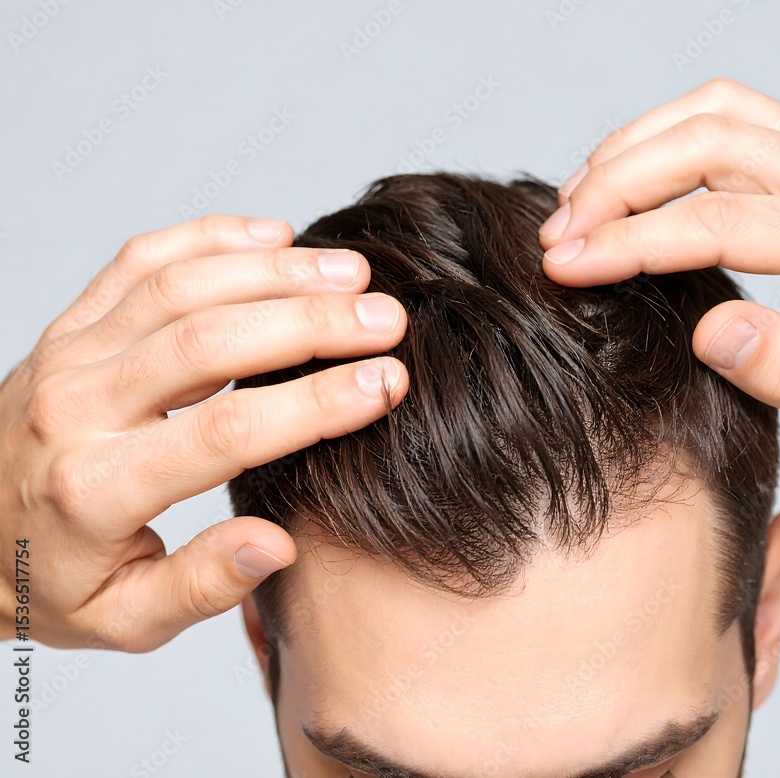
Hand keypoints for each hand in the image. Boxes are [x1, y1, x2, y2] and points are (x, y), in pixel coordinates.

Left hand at [0, 215, 408, 650]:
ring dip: (274, 272)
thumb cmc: (53, 580)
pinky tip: (272, 235)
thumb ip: (203, 586)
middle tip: (387, 319)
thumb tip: (279, 543)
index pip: (227, 433)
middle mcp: (77, 408)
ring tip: (352, 274)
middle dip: (311, 324)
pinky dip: (209, 237)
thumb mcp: (124, 620)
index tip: (388, 384)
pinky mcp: (71, 324)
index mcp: (96, 489)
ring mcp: (69, 355)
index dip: (317, 403)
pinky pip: (140, 259)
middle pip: (209, 343)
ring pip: (180, 288)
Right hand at [540, 79, 779, 456]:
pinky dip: (669, 137)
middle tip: (557, 236)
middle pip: (708, 142)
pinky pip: (735, 120)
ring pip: (716, 114)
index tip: (566, 264)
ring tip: (576, 201)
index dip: (631, 240)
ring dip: (635, 148)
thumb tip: (710, 331)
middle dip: (616, 184)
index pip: (719, 220)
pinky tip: (632, 176)